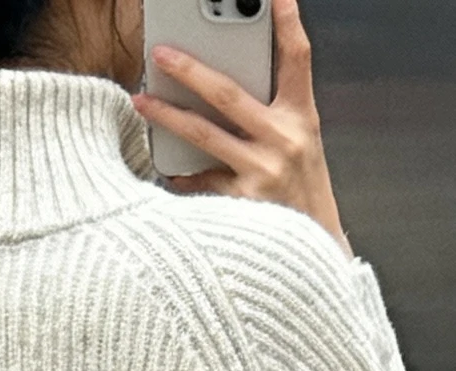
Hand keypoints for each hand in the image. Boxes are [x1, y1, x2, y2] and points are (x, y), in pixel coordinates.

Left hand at [133, 0, 352, 253]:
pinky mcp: (243, 205)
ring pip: (203, 135)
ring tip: (141, 101)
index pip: (297, 59)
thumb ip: (271, 117)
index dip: (287, 21)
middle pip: (228, 93)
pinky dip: (180, 175)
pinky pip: (199, 183)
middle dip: (190, 69)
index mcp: (301, 120)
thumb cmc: (299, 201)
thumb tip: (220, 87)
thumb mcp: (300, 151)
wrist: (314, 262)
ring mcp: (262, 174)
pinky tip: (164, 167)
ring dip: (167, 116)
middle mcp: (284, 142)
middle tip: (160, 54)